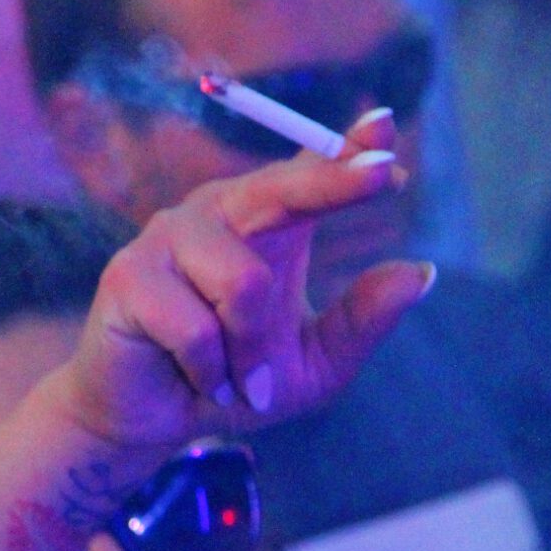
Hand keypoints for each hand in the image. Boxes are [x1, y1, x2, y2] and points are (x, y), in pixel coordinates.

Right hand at [53, 113, 433, 449]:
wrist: (151, 422)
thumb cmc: (234, 381)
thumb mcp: (314, 365)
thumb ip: (362, 320)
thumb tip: (421, 272)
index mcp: (267, 221)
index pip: (311, 172)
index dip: (349, 149)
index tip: (387, 128)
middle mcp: (218, 213)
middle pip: (280, 187)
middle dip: (333, 181)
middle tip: (386, 174)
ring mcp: (169, 237)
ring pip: (244, 285)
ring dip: (250, 351)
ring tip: (233, 380)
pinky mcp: (129, 274)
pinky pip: (197, 327)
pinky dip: (209, 369)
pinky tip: (194, 377)